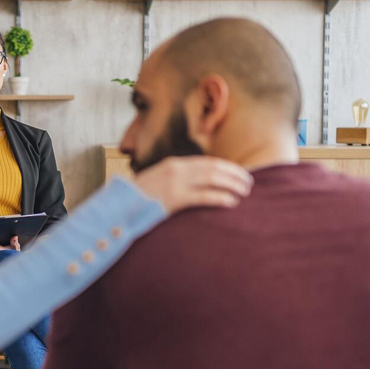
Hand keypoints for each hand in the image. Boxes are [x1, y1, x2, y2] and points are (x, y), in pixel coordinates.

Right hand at [132, 156, 252, 214]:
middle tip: (249, 183)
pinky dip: (220, 198)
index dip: (227, 168)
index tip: (240, 174)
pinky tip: (232, 202)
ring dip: (232, 185)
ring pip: (212, 179)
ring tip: (244, 192)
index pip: (207, 162)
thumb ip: (177, 180)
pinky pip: (203, 197)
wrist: (120, 206)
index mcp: (174, 164)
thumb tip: (199, 184)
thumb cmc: (140, 198)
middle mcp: (176, 170)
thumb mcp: (159, 182)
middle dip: (235, 174)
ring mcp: (175, 184)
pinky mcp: (173, 199)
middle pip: (214, 168)